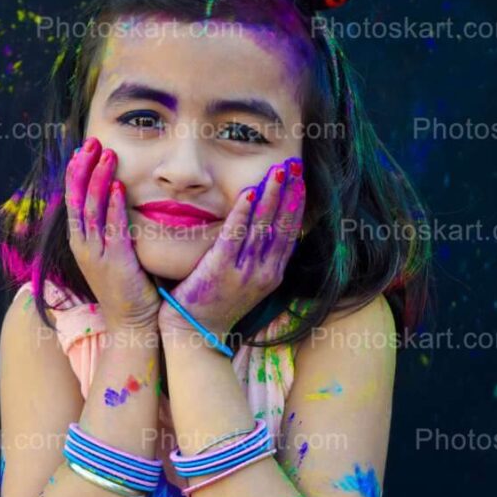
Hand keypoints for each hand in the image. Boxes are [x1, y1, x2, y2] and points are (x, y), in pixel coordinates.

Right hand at [65, 136, 160, 328]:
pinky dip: (113, 206)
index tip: (84, 149)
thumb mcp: (114, 254)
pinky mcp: (115, 262)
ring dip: (98, 179)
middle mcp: (84, 246)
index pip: (73, 200)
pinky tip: (117, 186)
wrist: (132, 323)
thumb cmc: (128, 289)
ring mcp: (97, 255)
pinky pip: (112, 228)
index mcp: (82, 243)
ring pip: (91, 209)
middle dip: (83, 167)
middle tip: (92, 142)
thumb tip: (119, 201)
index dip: (77, 173)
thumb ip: (112, 229)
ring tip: (107, 155)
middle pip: (77, 198)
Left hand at [158, 157, 304, 340]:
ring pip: (262, 228)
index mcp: (272, 274)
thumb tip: (264, 227)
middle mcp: (264, 272)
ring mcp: (244, 272)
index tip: (300, 180)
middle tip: (294, 165)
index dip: (297, 204)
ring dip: (271, 196)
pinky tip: (248, 193)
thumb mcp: (247, 282)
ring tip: (277, 172)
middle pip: (282, 226)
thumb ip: (258, 257)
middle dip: (290, 193)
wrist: (196, 331)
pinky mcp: (220, 270)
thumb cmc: (218, 304)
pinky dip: (242, 214)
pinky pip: (234, 237)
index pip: (290, 233)